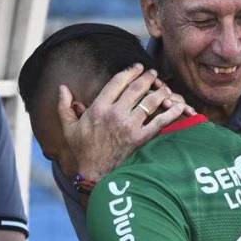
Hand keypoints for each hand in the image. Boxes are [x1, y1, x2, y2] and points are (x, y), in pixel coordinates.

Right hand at [58, 64, 193, 180]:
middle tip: (153, 73)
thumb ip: (64, 106)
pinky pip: (159, 122)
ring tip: (165, 87)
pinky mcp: (140, 139)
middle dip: (147, 77)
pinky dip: (170, 113)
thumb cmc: (82, 150)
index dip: (129, 71)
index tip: (136, 67)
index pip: (117, 82)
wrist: (94, 174)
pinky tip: (178, 107)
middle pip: (136, 89)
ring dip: (160, 92)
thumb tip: (62, 87)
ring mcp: (129, 126)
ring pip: (150, 102)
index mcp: (98, 108)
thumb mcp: (68, 127)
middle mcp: (115, 114)